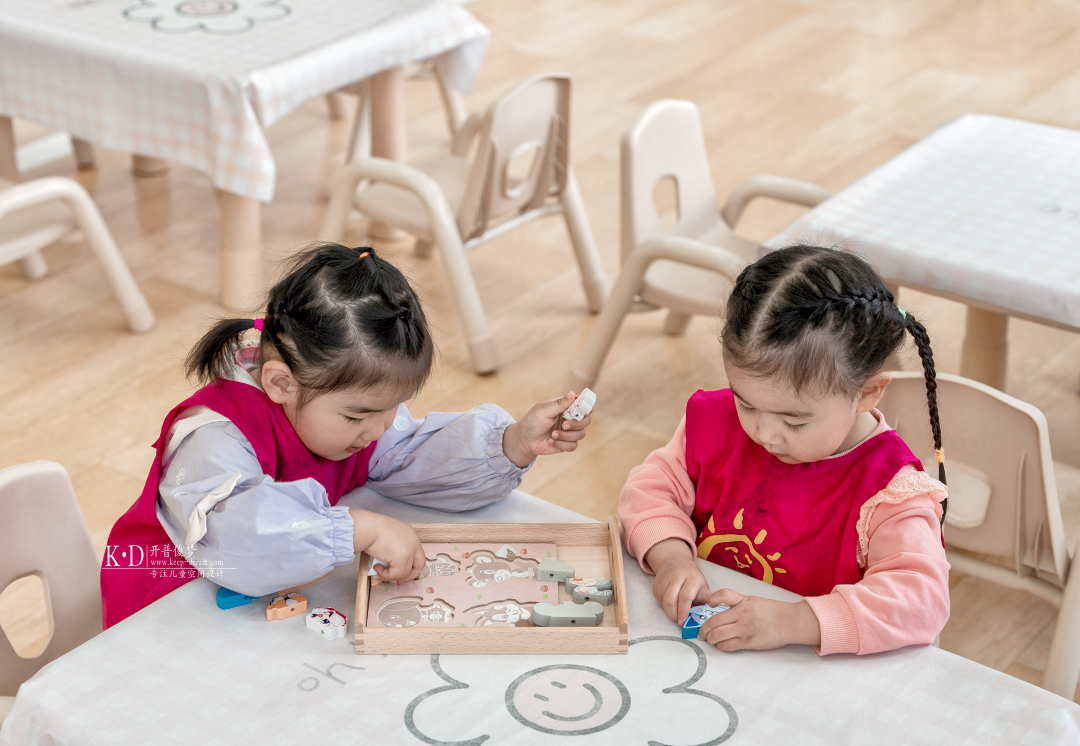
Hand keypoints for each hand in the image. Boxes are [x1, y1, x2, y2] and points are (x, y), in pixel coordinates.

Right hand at [350, 510, 425, 582]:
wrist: (368, 527)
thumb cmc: (372, 529)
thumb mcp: (390, 536)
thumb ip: (394, 548)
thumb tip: (390, 564)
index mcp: (411, 535)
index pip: (417, 554)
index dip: (411, 566)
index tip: (402, 573)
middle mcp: (414, 542)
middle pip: (419, 565)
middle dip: (409, 576)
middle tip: (399, 582)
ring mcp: (410, 551)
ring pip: (404, 572)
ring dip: (390, 575)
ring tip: (377, 569)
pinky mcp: (402, 559)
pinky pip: (395, 574)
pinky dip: (385, 575)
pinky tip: (376, 568)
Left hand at [502, 391, 591, 467]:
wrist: (524, 440)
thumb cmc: (532, 422)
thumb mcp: (543, 410)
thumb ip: (559, 404)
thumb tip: (572, 393)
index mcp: (565, 407)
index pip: (582, 405)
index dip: (586, 407)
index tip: (584, 411)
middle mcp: (570, 419)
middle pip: (586, 420)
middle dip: (577, 424)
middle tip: (564, 425)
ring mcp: (569, 432)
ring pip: (581, 434)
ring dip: (566, 436)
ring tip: (552, 435)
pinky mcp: (567, 443)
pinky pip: (573, 446)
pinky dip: (562, 444)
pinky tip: (551, 441)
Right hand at [644, 538, 709, 622]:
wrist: (675, 561)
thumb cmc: (692, 577)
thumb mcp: (703, 586)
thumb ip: (707, 601)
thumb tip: (711, 617)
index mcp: (691, 577)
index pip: (685, 596)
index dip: (683, 610)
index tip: (684, 621)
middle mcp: (676, 577)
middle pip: (671, 600)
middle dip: (674, 614)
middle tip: (679, 621)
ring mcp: (664, 581)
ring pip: (664, 602)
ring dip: (670, 612)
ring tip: (677, 614)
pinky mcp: (656, 586)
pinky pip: (660, 601)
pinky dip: (665, 607)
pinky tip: (672, 605)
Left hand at [699, 589, 820, 650]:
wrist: (789, 622)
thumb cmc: (772, 611)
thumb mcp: (753, 601)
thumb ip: (737, 604)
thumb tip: (720, 612)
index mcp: (743, 601)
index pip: (724, 594)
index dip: (713, 599)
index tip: (709, 604)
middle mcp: (742, 614)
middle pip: (714, 621)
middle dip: (704, 629)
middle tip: (701, 633)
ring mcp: (744, 629)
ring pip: (718, 635)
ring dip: (710, 639)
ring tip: (710, 640)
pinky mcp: (748, 642)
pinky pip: (728, 646)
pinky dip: (721, 646)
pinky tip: (721, 645)